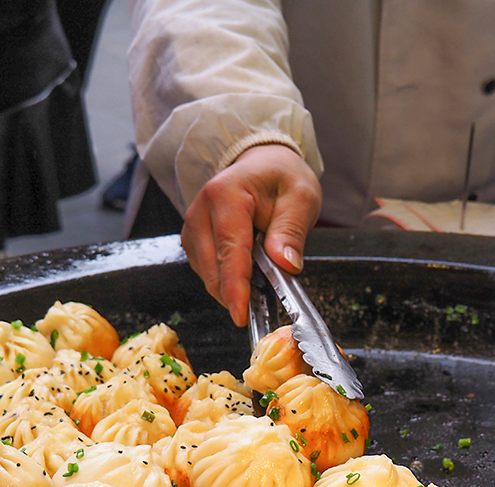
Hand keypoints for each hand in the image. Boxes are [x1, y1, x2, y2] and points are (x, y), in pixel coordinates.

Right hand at [181, 143, 321, 326]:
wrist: (263, 165)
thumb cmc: (281, 178)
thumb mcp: (301, 197)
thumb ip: (291, 230)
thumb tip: (285, 264)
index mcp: (225, 195)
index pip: (229, 249)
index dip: (235, 286)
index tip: (240, 313)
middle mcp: (200, 210)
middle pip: (212, 268)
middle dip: (236, 292)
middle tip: (268, 299)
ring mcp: (193, 227)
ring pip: (207, 274)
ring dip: (232, 287)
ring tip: (262, 278)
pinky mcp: (193, 240)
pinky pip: (207, 271)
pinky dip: (226, 280)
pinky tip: (246, 274)